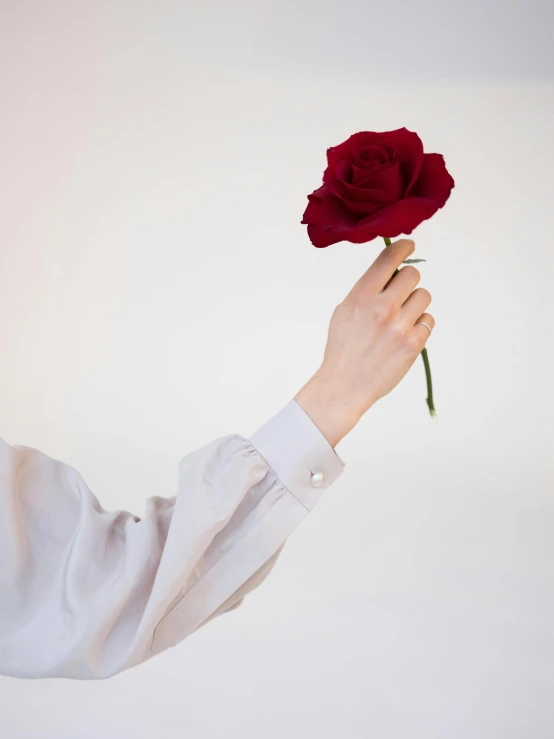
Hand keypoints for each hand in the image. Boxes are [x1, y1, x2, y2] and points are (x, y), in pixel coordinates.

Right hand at [294, 239, 434, 446]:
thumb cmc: (343, 347)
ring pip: (424, 296)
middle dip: (408, 281)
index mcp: (361, 296)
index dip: (403, 247)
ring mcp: (399, 326)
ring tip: (401, 318)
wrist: (345, 384)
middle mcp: (381, 308)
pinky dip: (419, 325)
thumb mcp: (344, 310)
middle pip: (413, 274)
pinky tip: (405, 335)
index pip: (389, 259)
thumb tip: (391, 270)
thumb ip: (367, 289)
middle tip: (400, 294)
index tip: (409, 245)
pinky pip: (429, 320)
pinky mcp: (413, 344)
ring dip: (416, 304)